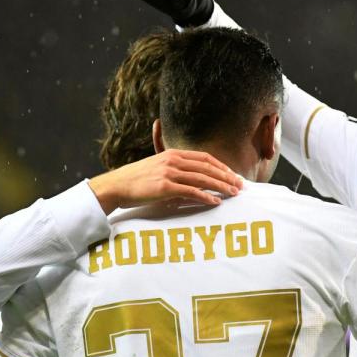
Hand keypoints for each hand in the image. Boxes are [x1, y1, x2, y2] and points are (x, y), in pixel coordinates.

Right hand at [89, 149, 242, 213]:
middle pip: (208, 167)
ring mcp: (169, 173)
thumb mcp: (157, 168)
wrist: (116, 186)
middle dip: (227, 176)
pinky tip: (216, 202)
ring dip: (221, 186)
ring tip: (233, 193)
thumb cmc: (136, 180)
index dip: (221, 166)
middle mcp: (173, 160)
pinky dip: (206, 196)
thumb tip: (192, 179)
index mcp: (172, 154)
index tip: (233, 174)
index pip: (204, 157)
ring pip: (203, 179)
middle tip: (240, 185)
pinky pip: (191, 191)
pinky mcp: (165, 187)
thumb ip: (175, 169)